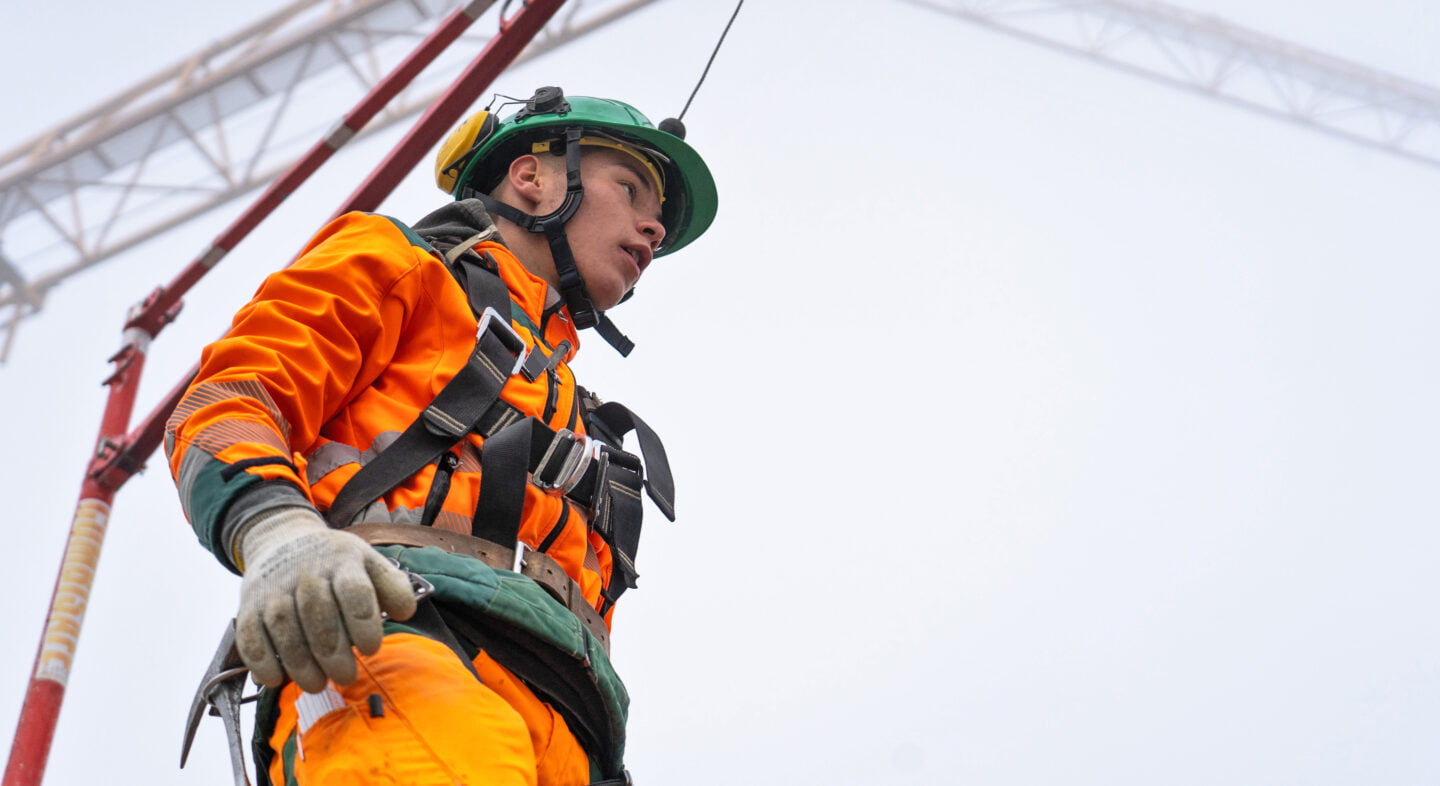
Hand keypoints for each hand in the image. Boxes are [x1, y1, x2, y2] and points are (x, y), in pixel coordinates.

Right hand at [235, 506, 416, 691]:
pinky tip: (276, 679)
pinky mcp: (249, 605)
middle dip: (334, 654)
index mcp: (342, 561)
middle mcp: (306, 572)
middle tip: (346, 676)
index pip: (354, 592)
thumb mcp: (369, 563)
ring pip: (285, 629)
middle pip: (319, 616)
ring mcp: (274, 588)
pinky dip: (261, 661)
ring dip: (300, 663)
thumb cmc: (335, 563)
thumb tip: (405, 612)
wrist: (283, 541)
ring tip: (317, 684)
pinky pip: (251, 636)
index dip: (364, 624)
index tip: (370, 649)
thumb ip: (393, 587)